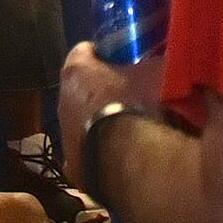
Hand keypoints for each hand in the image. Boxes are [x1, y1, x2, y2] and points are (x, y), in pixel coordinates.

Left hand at [58, 42, 163, 189]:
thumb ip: (152, 60)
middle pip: (82, 89)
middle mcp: (62, 103)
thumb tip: (161, 57)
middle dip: (104, 90)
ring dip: (102, 123)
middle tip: (132, 93)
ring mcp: (66, 140)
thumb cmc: (143, 106)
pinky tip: (125, 156)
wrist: (137, 162)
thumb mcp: (157, 70)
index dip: (105, 54)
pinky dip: (103, 152)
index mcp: (76, 72)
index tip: (123, 59)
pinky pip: (90, 154)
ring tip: (132, 128)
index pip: (84, 51)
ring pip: (83, 124)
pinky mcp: (76, 171)